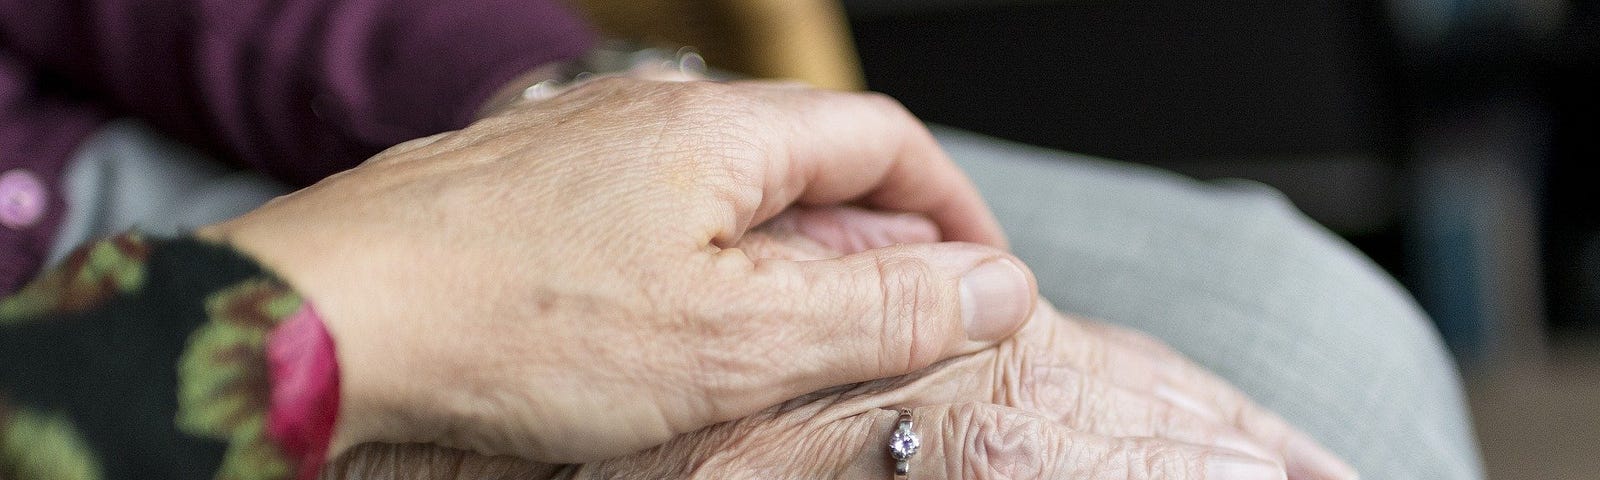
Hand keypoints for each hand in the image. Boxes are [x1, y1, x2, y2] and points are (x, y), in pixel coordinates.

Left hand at [320, 208, 1356, 478]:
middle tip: (899, 333)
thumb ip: (876, 308)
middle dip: (873, 250)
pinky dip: (701, 280)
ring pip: (727, 203)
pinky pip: (651, 227)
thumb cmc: (512, 323)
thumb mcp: (735, 338)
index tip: (983, 277)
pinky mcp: (528, 201)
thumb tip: (993, 285)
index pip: (883, 141)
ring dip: (787, 270)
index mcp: (719, 132)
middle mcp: (651, 119)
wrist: (324, 322)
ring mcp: (583, 153)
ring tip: (798, 352)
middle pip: (808, 169)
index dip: (951, 209)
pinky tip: (685, 342)